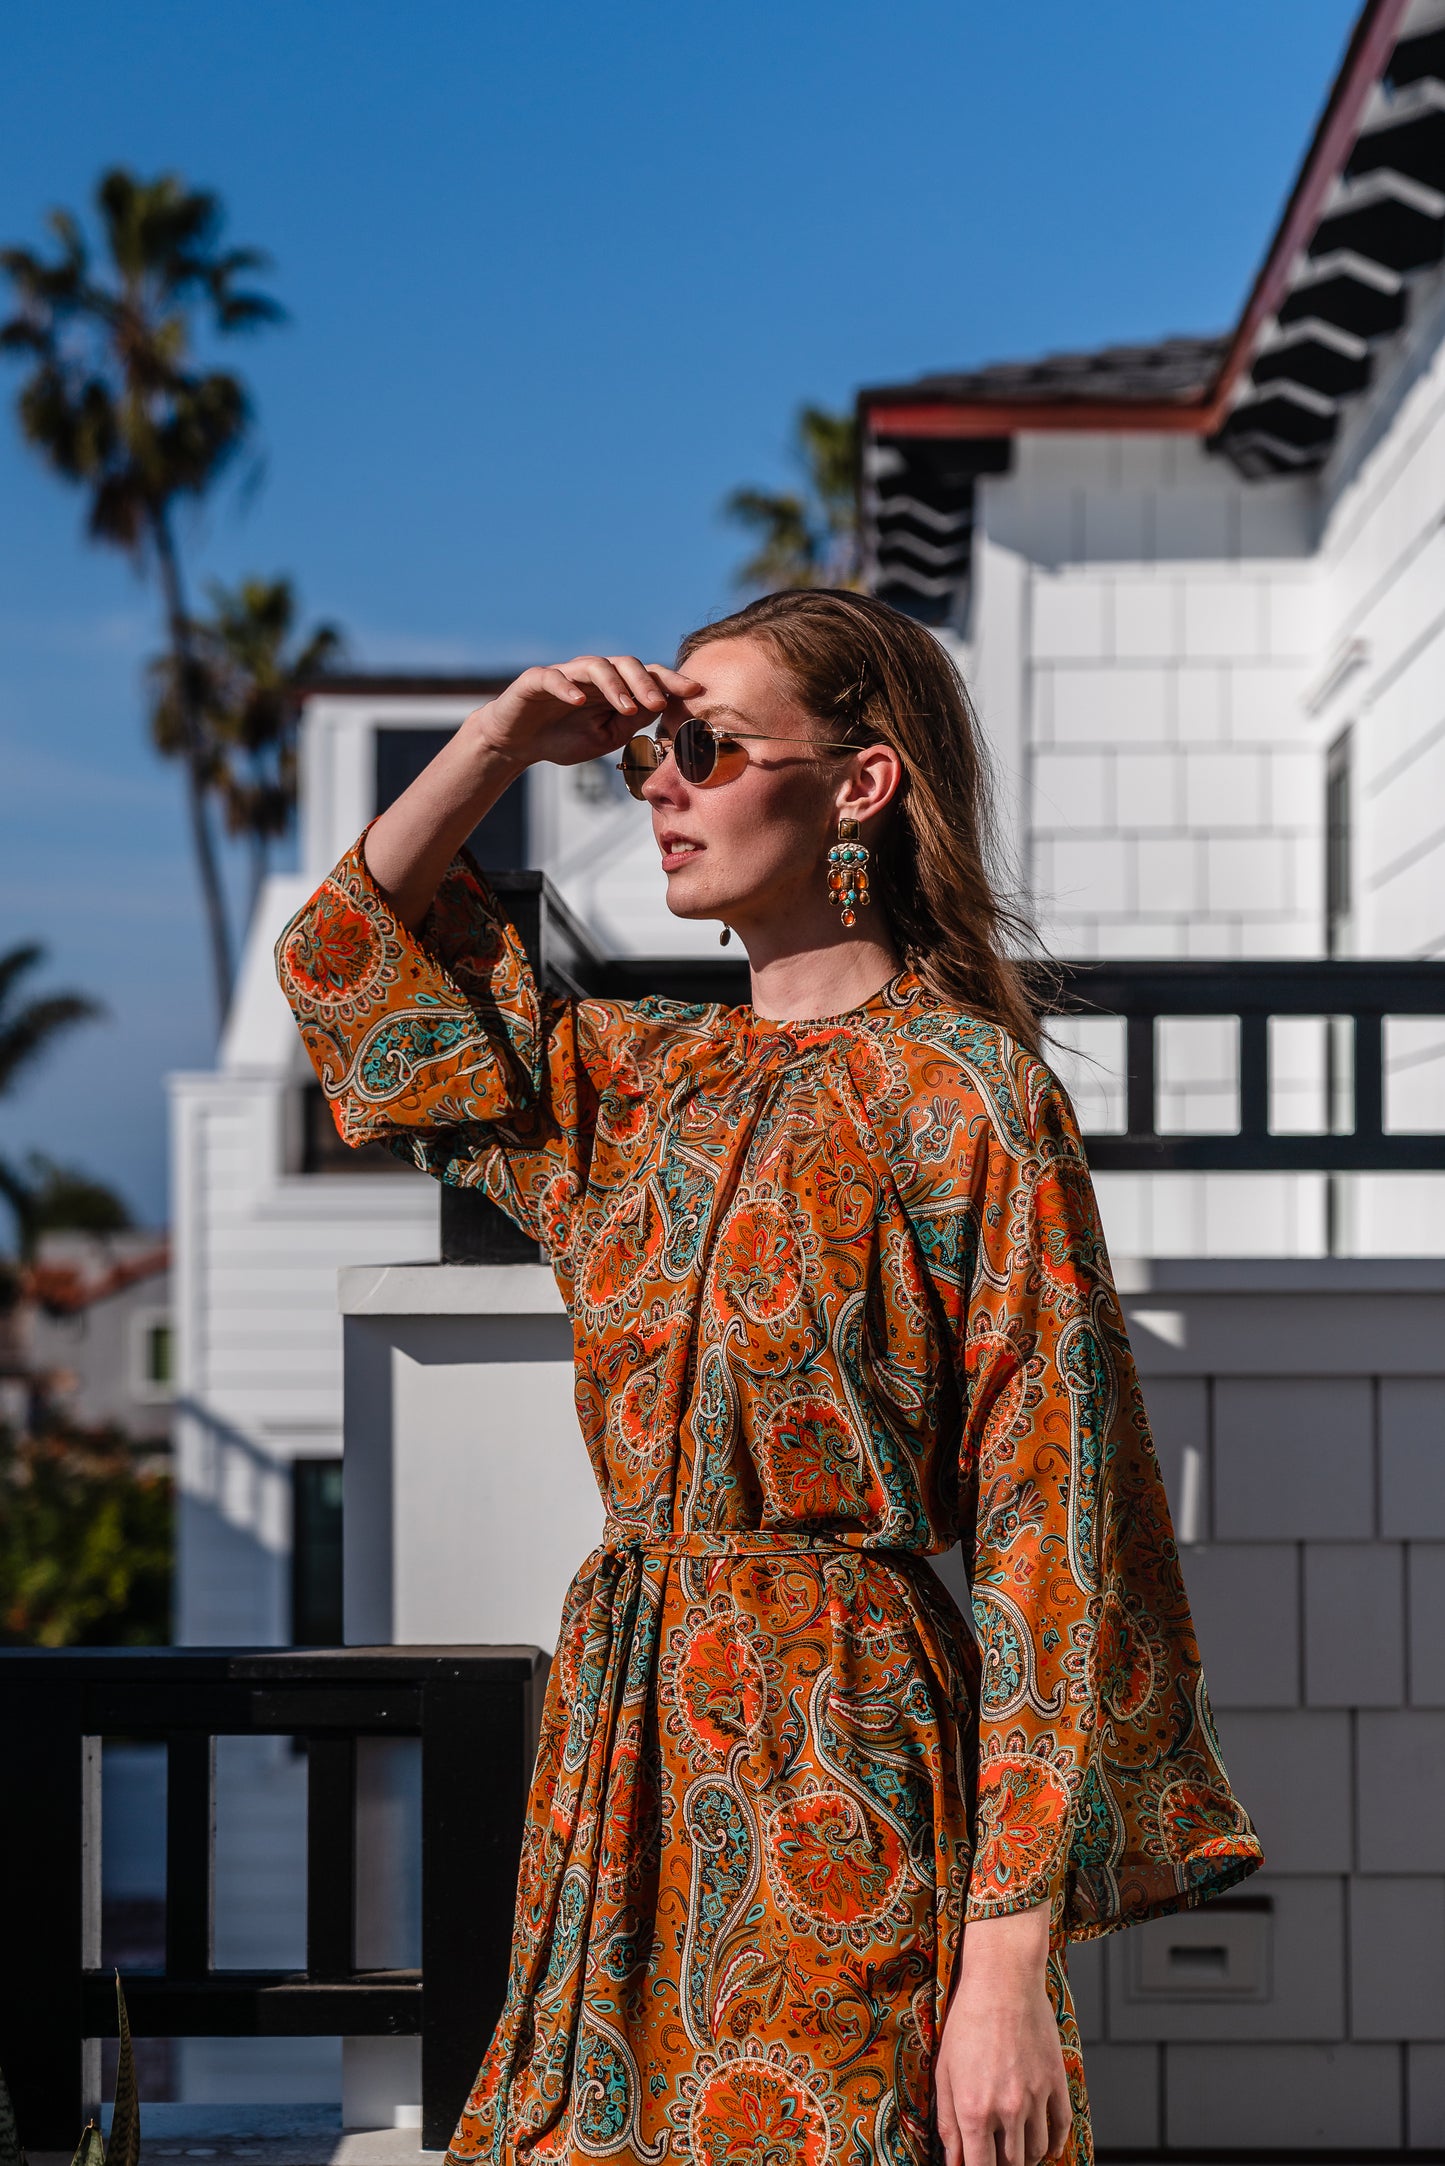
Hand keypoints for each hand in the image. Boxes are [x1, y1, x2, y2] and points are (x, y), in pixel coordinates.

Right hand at [466, 655, 702, 771]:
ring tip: (625, 708)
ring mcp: (565, 674)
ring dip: (615, 685)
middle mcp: (593, 675)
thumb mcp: (606, 737)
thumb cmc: (564, 738)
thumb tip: (664, 706)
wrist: (518, 743)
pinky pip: (554, 677)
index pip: (647, 676)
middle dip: (645, 683)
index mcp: (613, 687)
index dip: (671, 681)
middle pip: (626, 664)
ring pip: (595, 665)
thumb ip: (633, 722)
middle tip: (658, 704)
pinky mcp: (536, 680)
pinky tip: (578, 701)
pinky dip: (566, 686)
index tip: (696, 691)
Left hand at [935, 1905, 1071, 2165]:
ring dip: (1024, 2155)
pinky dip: (1054, 2143)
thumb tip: (952, 2160)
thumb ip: (948, 2122)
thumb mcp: (944, 2072)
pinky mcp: (1056, 2082)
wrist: (1003, 1982)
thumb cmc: (968, 2021)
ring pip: (1036, 2151)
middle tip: (992, 2151)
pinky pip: (1061, 2128)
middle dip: (999, 2163)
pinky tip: (1045, 2146)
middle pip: (1010, 2164)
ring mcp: (1036, 2097)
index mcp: (975, 2110)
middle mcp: (1008, 2110)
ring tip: (1013, 2146)